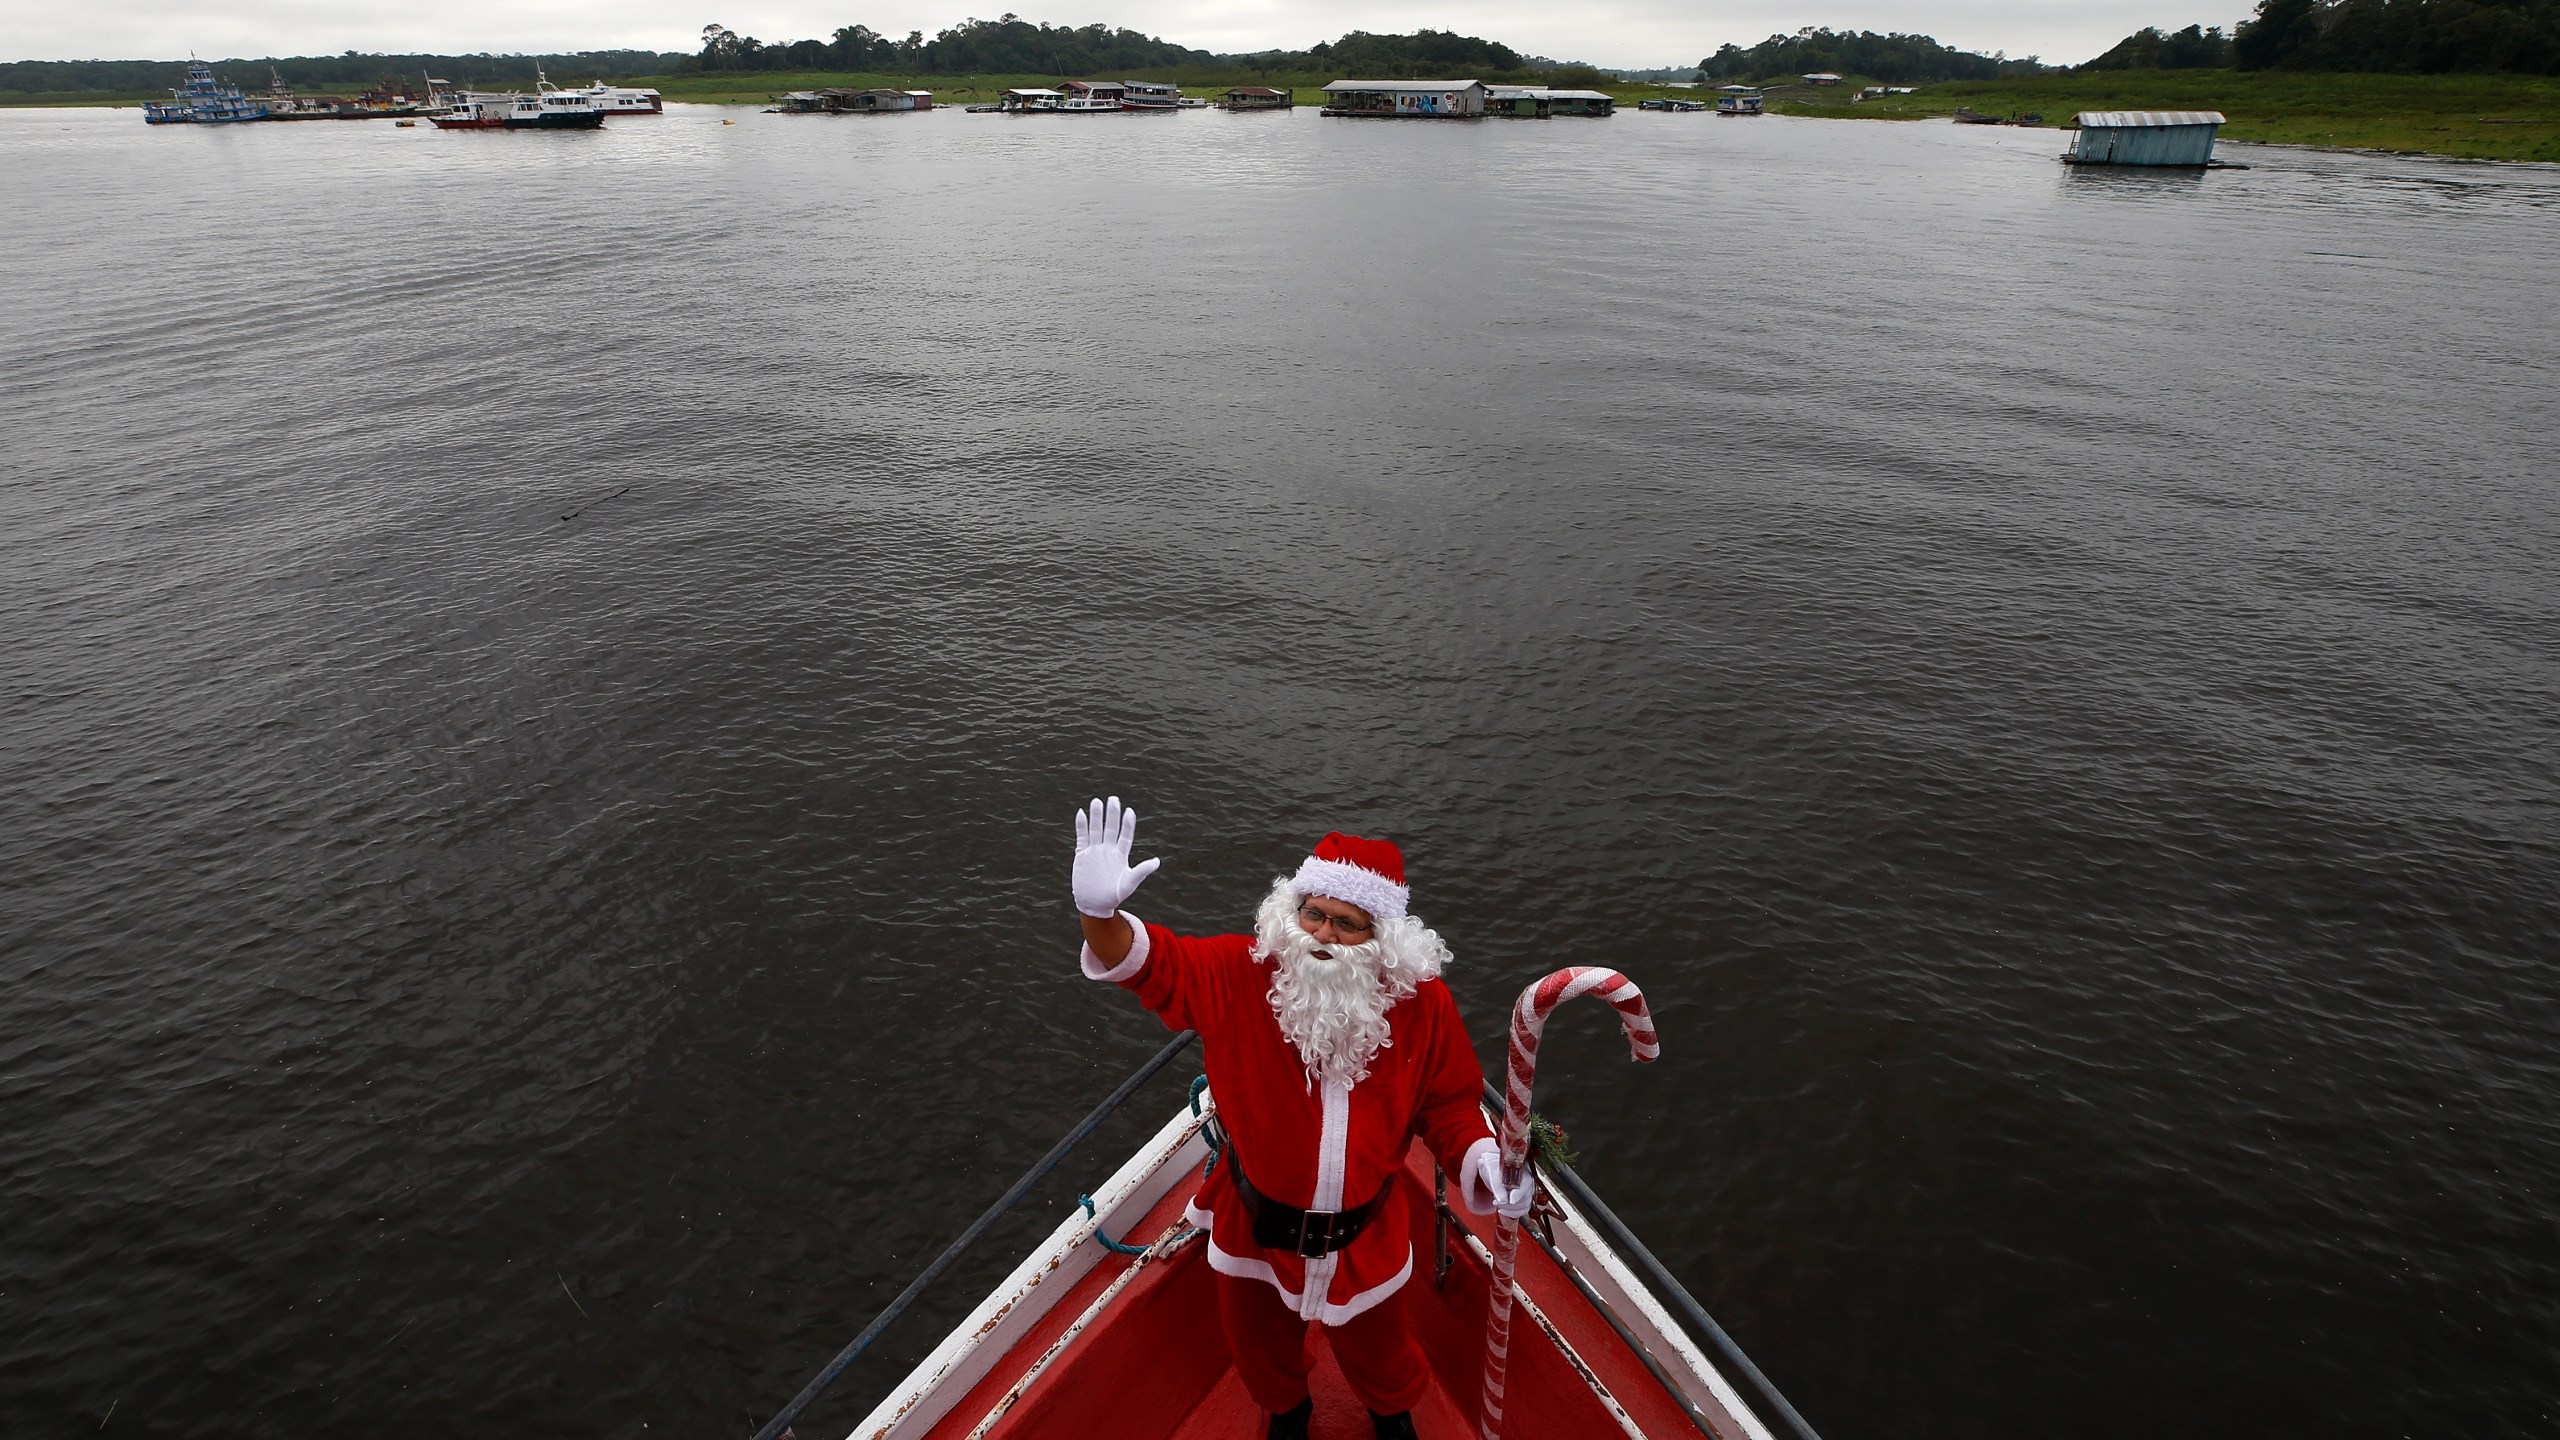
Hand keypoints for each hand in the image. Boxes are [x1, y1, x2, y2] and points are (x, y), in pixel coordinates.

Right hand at [1071, 796, 1160, 918]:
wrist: (1095, 904)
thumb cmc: (1114, 895)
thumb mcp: (1129, 883)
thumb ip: (1141, 871)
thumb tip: (1157, 861)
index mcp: (1120, 855)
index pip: (1125, 835)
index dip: (1127, 824)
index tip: (1129, 811)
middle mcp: (1108, 850)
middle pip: (1110, 828)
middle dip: (1112, 814)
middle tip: (1113, 799)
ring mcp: (1094, 851)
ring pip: (1096, 829)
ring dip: (1096, 816)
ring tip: (1097, 801)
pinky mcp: (1082, 855)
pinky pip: (1082, 837)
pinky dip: (1081, 826)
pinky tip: (1081, 814)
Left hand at [1473, 1148, 1536, 1220]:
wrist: (1492, 1169)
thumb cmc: (1493, 1168)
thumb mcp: (1492, 1174)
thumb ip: (1497, 1187)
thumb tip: (1503, 1200)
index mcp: (1522, 1171)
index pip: (1525, 1184)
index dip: (1518, 1194)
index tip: (1510, 1200)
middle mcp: (1527, 1181)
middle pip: (1525, 1197)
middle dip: (1510, 1204)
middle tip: (1496, 1202)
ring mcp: (1527, 1190)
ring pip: (1525, 1205)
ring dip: (1510, 1209)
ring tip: (1497, 1204)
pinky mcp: (1524, 1199)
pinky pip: (1523, 1210)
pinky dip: (1513, 1213)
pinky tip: (1503, 1210)